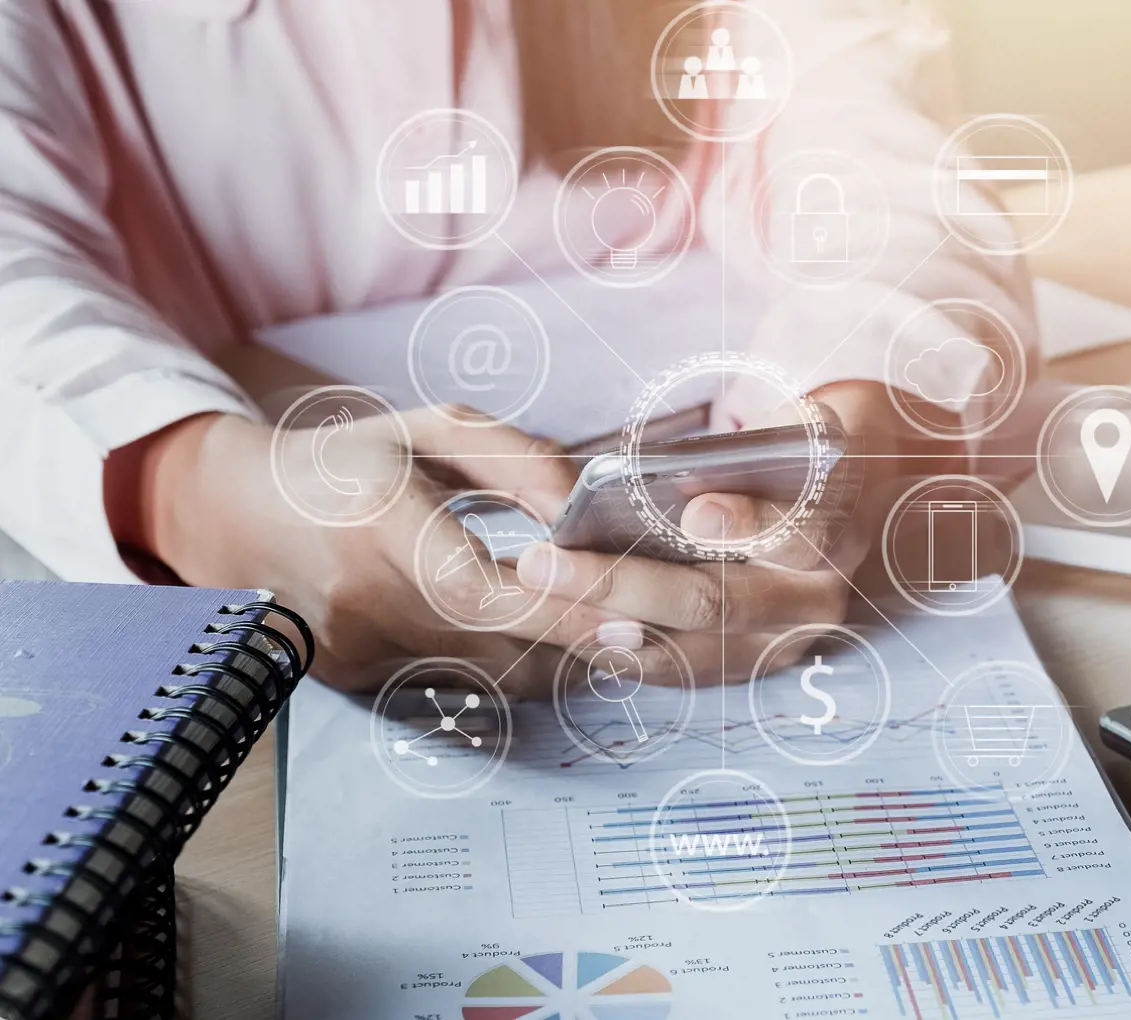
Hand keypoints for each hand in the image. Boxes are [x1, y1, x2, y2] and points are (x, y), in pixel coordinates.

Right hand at [120, 406, 635, 694]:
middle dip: (585, 643)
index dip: (559, 608)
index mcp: (380, 519)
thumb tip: (586, 508)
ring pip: (488, 677)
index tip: (632, 618)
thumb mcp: (427, 431)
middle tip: (651, 627)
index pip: (478, 586)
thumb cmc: (345, 463)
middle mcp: (366, 597)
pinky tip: (541, 640)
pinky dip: (512, 667)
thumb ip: (514, 460)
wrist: (237, 516)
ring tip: (604, 628)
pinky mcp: (358, 681)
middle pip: (498, 645)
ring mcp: (357, 651)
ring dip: (556, 657)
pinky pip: (459, 686)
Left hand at [514, 380, 903, 683]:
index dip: (750, 523)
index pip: (805, 529)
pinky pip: (672, 670)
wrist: (846, 503)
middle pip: (715, 602)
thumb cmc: (800, 452)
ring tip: (529, 599)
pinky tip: (556, 625)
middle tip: (542, 563)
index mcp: (840, 523)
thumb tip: (675, 475)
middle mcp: (816, 596)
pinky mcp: (747, 666)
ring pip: (683, 649)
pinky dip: (611, 650)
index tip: (697, 515)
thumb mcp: (795, 428)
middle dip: (620, 584)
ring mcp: (781, 642)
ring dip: (597, 626)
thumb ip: (753, 447)